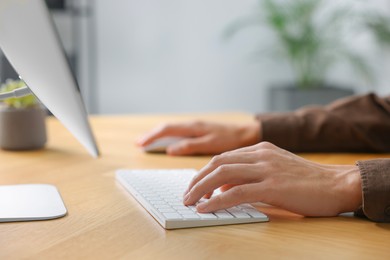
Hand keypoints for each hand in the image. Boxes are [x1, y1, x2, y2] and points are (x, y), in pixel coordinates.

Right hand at [137, 121, 260, 155]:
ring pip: (171, 129)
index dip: (152, 137)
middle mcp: (192, 125)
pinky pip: (178, 132)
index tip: (140, 144)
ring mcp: (195, 127)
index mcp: (193, 127)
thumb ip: (190, 146)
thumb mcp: (210, 144)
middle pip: (166, 128)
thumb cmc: (230, 139)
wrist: (245, 133)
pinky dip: (168, 137)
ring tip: (146, 142)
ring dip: (158, 135)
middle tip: (138, 143)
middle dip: (151, 135)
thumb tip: (169, 149)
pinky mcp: (199, 131)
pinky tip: (166, 142)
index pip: (166, 130)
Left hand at [183, 142, 361, 216]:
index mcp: (261, 149)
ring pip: (222, 175)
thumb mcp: (275, 169)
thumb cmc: (307, 181)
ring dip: (201, 189)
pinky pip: (236, 193)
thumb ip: (251, 174)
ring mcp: (266, 169)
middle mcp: (260, 155)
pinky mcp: (272, 186)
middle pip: (218, 163)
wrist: (336, 184)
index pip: (223, 157)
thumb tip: (224, 188)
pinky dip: (217, 201)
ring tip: (190, 201)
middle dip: (197, 179)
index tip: (195, 185)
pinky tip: (207, 208)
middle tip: (187, 194)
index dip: (205, 171)